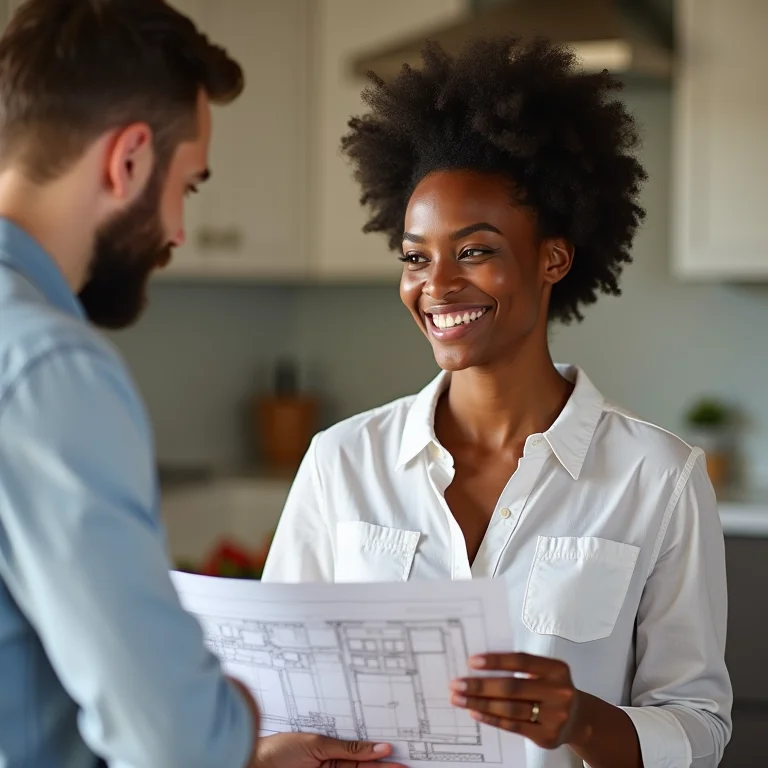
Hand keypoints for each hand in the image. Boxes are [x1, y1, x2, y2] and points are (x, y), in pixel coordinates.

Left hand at [251, 733, 406, 767]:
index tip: (397, 753)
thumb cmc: (278, 750)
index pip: (358, 754)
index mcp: (327, 751)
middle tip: (406, 767)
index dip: (378, 754)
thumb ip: (348, 749)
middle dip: (384, 767)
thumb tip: (377, 747)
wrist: (253, 764)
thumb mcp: (316, 744)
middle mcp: (329, 767)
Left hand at [450, 652, 585, 749]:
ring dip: (480, 703)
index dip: (496, 661)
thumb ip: (520, 668)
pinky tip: (475, 711)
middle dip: (480, 685)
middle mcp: (558, 692)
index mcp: (556, 669)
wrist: (579, 719)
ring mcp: (554, 716)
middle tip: (457, 684)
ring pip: (510, 708)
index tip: (472, 662)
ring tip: (460, 699)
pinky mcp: (547, 736)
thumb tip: (479, 666)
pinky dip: (491, 718)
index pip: (521, 661)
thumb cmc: (552, 689)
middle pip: (512, 687)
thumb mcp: (545, 672)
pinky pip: (512, 725)